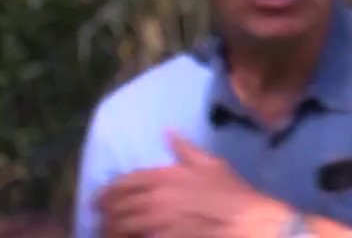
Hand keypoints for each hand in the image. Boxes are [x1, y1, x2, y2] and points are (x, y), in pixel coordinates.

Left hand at [96, 132, 291, 237]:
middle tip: (100, 219)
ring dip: (109, 230)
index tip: (99, 200)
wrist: (246, 219)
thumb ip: (185, 149)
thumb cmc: (231, 192)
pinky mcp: (161, 237)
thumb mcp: (211, 163)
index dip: (106, 192)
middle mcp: (155, 197)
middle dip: (104, 213)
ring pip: (120, 226)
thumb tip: (168, 132)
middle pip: (116, 205)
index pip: (123, 182)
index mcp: (165, 176)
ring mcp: (156, 220)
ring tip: (107, 233)